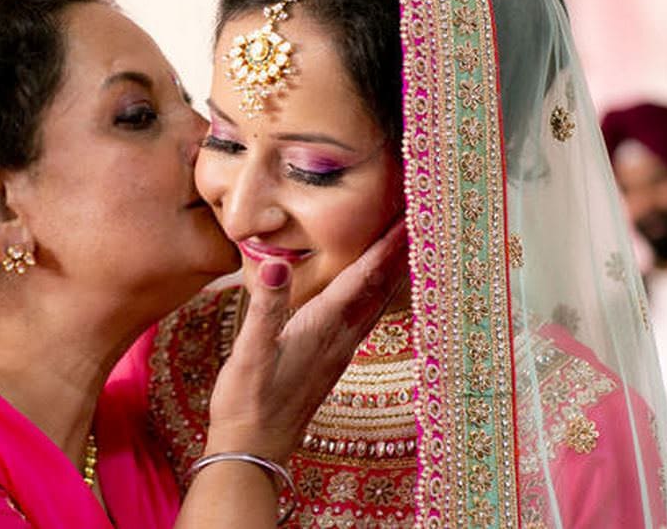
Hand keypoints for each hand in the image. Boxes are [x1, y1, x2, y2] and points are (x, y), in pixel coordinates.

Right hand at [205, 219, 407, 462]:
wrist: (252, 449)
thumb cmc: (247, 401)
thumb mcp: (250, 351)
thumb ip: (266, 306)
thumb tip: (276, 263)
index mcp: (324, 327)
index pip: (363, 277)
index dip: (386, 245)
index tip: (408, 216)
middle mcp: (339, 338)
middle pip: (380, 288)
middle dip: (399, 252)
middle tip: (419, 220)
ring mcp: (337, 353)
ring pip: (375, 304)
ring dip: (391, 274)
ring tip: (404, 247)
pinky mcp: (329, 362)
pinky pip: (363, 319)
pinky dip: (374, 295)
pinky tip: (370, 294)